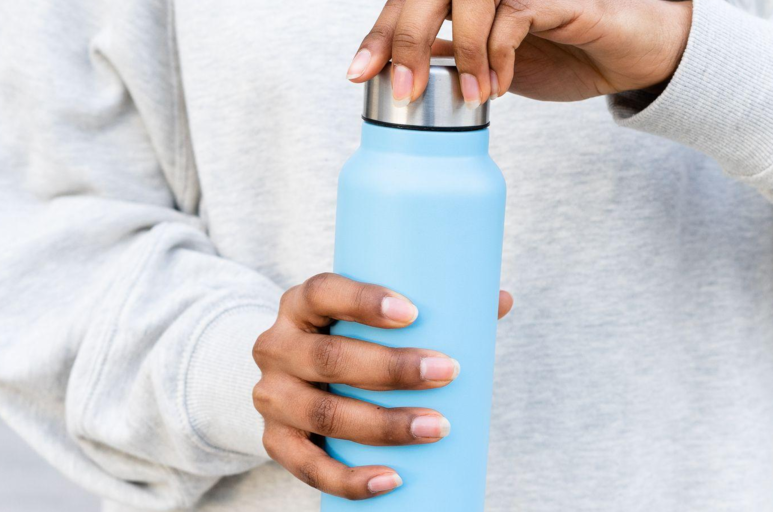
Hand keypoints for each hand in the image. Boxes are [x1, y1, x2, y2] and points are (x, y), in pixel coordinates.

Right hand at [252, 273, 513, 499]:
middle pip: (329, 358)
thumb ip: (433, 307)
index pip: (323, 292)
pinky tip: (392, 479)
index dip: (364, 301)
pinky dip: (350, 479)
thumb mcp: (373, 317)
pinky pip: (307, 467)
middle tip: (448, 372)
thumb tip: (501, 300)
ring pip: (323, 415)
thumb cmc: (351, 338)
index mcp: (301, 304)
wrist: (293, 378)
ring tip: (437, 427)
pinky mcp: (274, 441)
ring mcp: (271, 396)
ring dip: (384, 425)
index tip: (414, 313)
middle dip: (392, 369)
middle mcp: (275, 346)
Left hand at [344, 0, 692, 102]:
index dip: (378, 33)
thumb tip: (401, 75)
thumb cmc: (564, 54)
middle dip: (405, 36)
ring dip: (462, 48)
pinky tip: (503, 86)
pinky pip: (518, 11)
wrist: (633, 54)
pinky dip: (500, 53)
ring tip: (471, 95)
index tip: (358, 75)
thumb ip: (451, 60)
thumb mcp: (492, 66)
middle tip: (404, 91)